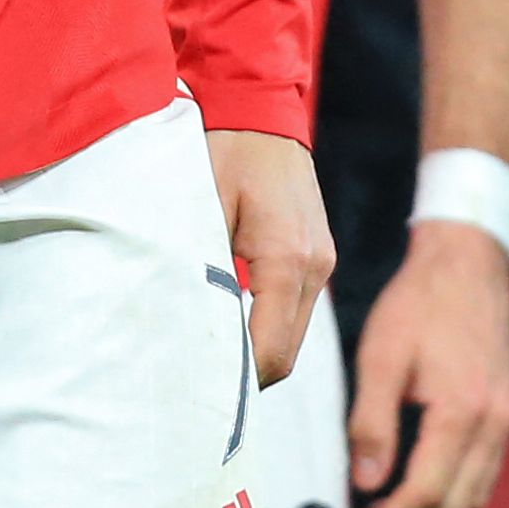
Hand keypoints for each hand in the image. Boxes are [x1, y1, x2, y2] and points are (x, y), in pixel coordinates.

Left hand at [210, 128, 335, 386]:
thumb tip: (186, 325)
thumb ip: (198, 267)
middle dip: (250, 375)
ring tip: (213, 362)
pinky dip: (270, 326)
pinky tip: (235, 327)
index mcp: (286, 259)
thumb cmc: (221, 152)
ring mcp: (322, 261)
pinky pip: (297, 308)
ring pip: (294, 333)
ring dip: (261, 351)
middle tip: (202, 390)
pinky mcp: (319, 255)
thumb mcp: (199, 206)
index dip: (239, 382)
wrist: (258, 109)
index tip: (203, 398)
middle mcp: (314, 266)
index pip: (270, 349)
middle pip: (287, 352)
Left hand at [348, 221, 508, 507]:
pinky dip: (453, 490)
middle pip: (455, 505)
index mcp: (461, 410)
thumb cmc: (419, 301)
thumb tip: (366, 482)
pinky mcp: (507, 411)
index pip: (425, 492)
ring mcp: (506, 419)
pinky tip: (420, 482)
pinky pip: (485, 472)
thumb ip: (372, 422)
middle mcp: (494, 423)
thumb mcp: (380, 355)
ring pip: (475, 495)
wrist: (467, 261)